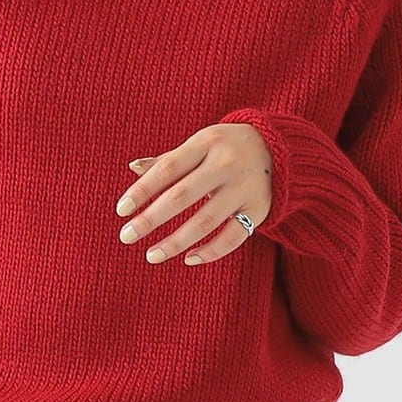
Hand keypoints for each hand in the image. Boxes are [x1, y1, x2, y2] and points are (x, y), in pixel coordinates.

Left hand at [114, 123, 272, 266]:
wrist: (281, 148)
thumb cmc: (226, 147)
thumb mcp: (200, 143)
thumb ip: (168, 159)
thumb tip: (132, 168)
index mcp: (206, 143)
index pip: (168, 168)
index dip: (142, 190)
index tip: (121, 210)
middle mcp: (226, 164)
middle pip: (182, 196)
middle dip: (151, 219)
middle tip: (126, 236)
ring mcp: (244, 188)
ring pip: (206, 221)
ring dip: (175, 242)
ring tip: (151, 255)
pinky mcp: (260, 209)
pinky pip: (233, 237)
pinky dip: (211, 251)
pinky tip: (188, 258)